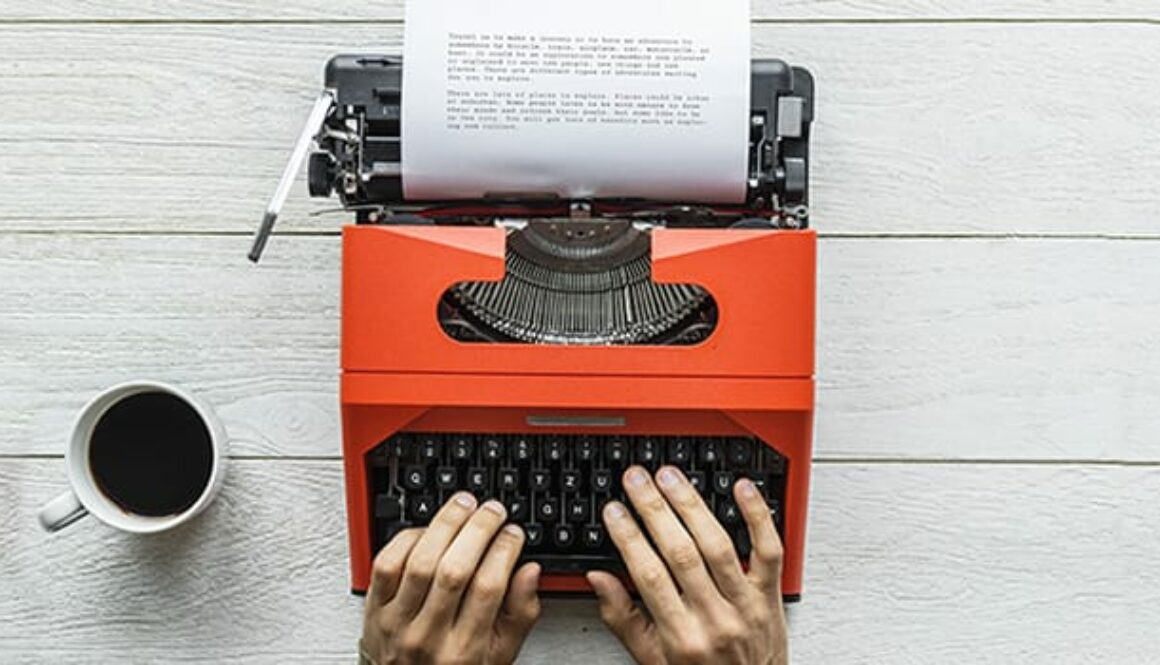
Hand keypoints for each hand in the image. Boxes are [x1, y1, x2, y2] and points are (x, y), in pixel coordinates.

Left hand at [361, 492, 541, 663]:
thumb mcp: (499, 656)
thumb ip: (519, 615)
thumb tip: (530, 572)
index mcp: (465, 651)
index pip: (488, 588)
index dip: (504, 551)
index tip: (513, 532)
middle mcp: (428, 637)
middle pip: (454, 570)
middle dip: (478, 530)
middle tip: (493, 511)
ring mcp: (397, 623)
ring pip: (421, 562)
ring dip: (445, 525)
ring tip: (464, 506)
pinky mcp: (374, 609)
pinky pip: (386, 564)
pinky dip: (408, 539)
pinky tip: (428, 529)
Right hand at [587, 466, 787, 664]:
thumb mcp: (652, 659)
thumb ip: (623, 618)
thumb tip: (598, 578)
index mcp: (681, 637)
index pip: (649, 575)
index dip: (628, 537)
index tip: (614, 510)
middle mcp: (715, 618)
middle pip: (681, 552)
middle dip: (654, 509)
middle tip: (637, 480)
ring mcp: (746, 604)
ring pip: (718, 544)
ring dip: (691, 505)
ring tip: (670, 478)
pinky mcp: (771, 595)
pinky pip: (768, 550)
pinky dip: (758, 516)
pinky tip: (741, 488)